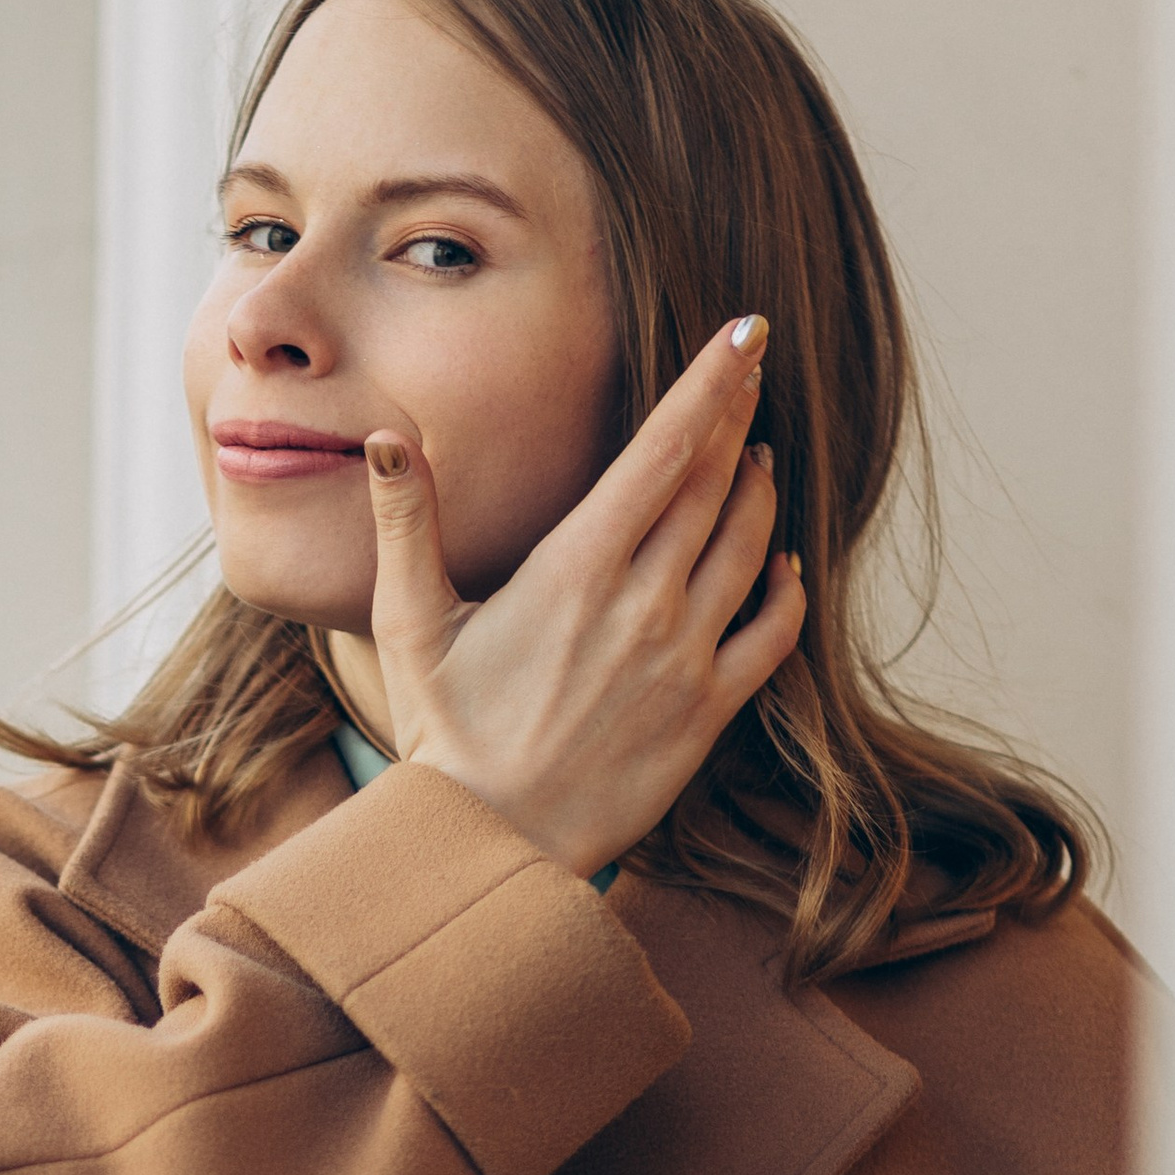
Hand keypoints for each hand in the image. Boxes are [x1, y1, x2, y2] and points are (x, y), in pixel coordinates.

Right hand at [364, 317, 805, 879]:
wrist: (493, 842)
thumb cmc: (445, 732)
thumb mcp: (410, 623)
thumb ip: (406, 523)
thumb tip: (387, 439)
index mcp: (578, 567)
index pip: (666, 448)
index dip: (712, 382)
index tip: (745, 332)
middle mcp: (646, 602)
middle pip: (718, 481)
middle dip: (740, 415)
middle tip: (753, 369)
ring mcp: (686, 657)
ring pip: (753, 545)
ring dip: (761, 490)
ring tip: (756, 458)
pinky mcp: (708, 711)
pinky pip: (774, 631)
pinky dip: (787, 586)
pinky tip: (783, 565)